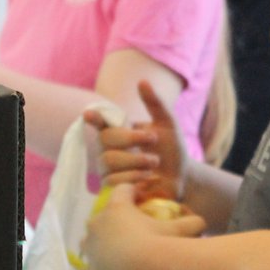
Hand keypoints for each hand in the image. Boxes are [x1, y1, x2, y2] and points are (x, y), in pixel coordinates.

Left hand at [82, 183, 204, 269]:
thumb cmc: (161, 243)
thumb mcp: (179, 230)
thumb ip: (192, 222)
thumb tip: (202, 222)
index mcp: (117, 207)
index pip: (122, 190)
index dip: (133, 192)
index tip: (141, 199)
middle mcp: (98, 223)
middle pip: (104, 215)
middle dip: (115, 219)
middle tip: (131, 230)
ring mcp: (91, 247)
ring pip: (92, 239)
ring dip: (103, 241)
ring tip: (119, 250)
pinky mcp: (93, 269)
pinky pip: (95, 263)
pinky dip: (104, 264)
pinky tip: (117, 269)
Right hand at [83, 79, 188, 197]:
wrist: (180, 178)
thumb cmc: (171, 149)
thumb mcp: (167, 124)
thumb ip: (154, 104)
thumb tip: (142, 81)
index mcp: (118, 130)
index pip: (100, 122)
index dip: (93, 118)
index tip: (89, 114)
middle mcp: (109, 148)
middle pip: (104, 140)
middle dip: (130, 138)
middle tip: (153, 139)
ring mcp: (108, 169)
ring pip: (108, 160)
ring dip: (136, 160)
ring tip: (154, 163)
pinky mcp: (112, 188)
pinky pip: (113, 180)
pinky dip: (134, 177)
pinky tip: (147, 178)